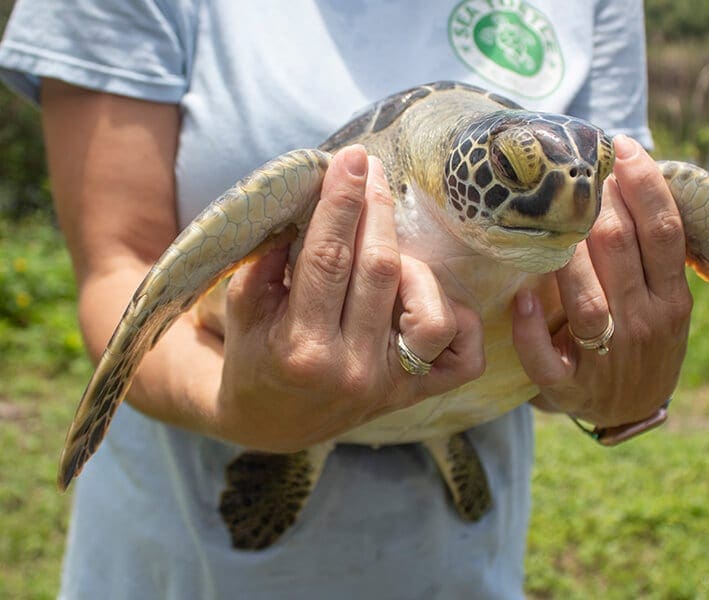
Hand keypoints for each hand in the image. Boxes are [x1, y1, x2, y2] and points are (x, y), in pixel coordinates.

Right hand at [214, 145, 484, 451]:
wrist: (272, 422)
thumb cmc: (255, 353)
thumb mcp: (243, 305)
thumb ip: (269, 257)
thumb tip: (310, 199)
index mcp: (301, 348)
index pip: (328, 259)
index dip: (341, 203)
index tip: (350, 159)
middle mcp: (352, 369)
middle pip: (380, 272)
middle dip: (377, 210)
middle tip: (371, 171)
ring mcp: (391, 386)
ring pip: (432, 314)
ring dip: (416, 267)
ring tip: (388, 245)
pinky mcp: (416, 394)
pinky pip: (465, 356)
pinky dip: (459, 319)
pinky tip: (428, 295)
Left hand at [513, 135, 691, 427]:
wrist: (631, 409)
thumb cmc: (643, 336)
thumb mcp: (663, 299)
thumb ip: (650, 253)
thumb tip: (631, 176)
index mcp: (672, 299)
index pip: (663, 231)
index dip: (644, 185)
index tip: (620, 147)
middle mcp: (645, 324)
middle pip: (619, 251)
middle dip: (594, 205)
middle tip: (572, 174)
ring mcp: (608, 359)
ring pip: (584, 302)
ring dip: (563, 258)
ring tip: (547, 224)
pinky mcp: (572, 388)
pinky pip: (546, 359)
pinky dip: (532, 330)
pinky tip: (523, 301)